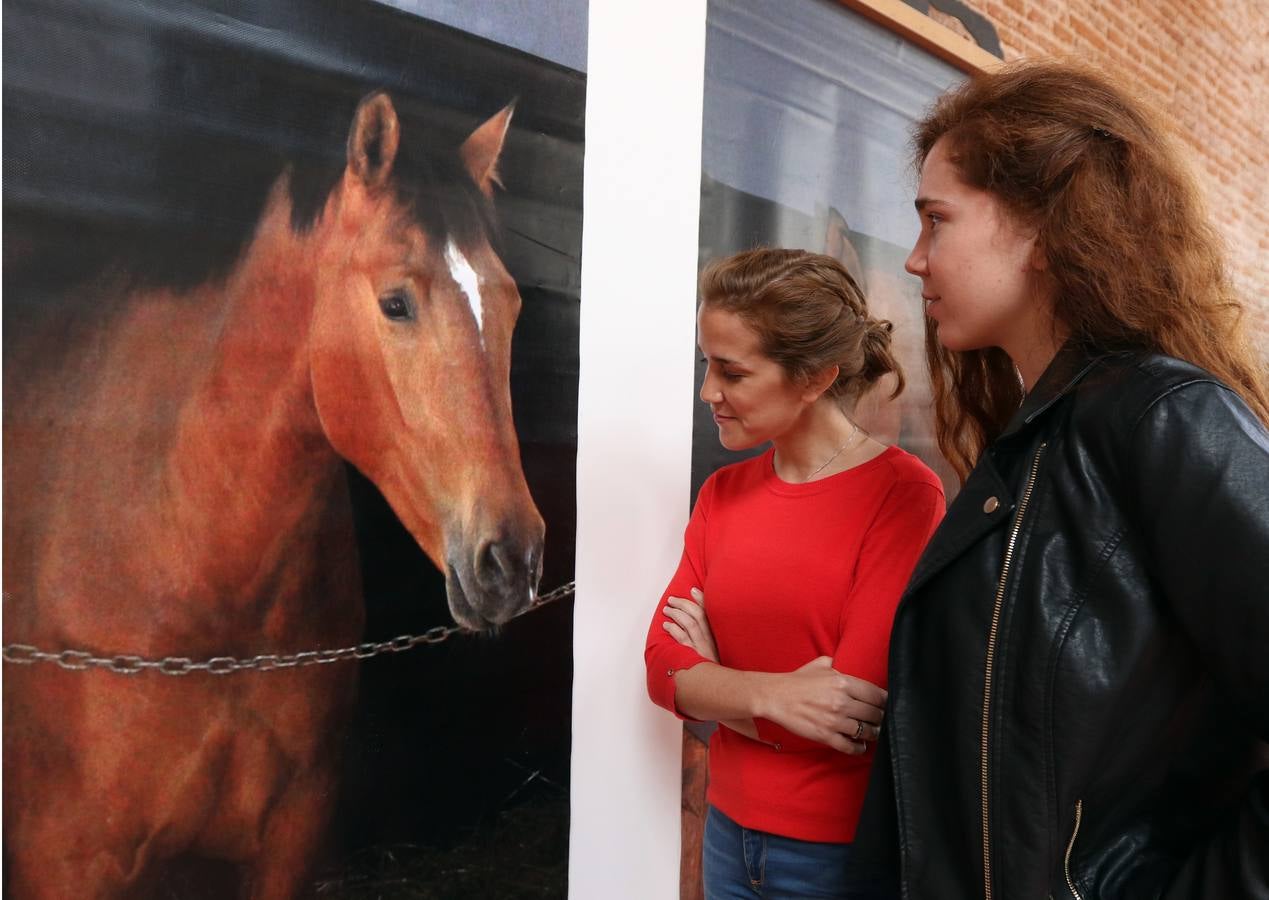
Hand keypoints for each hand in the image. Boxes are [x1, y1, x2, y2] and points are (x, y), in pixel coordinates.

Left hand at [661, 587, 717, 662]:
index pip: (709, 612)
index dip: (701, 599)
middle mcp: (710, 640)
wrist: (716, 687)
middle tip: (672, 600)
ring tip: (667, 610)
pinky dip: (674, 629)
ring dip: (676, 614)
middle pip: (697, 615)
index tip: (692, 590)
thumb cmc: (712, 667)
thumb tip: (697, 615)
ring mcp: (701, 648)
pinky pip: (682, 639)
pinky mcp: (692, 657)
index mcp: (716, 636)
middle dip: (683, 604)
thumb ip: (708, 632)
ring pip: (689, 624)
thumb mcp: (714, 648)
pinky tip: (667, 625)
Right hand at [759, 656, 886, 754]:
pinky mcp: (825, 736)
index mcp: (843, 682)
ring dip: (872, 734)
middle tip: (880, 720)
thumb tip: (852, 663)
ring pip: (865, 732)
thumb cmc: (797, 680)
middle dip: (880, 718)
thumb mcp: (821, 664)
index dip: (885, 701)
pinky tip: (860, 746)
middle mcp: (842, 702)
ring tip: (873, 733)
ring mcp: (834, 721)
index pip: (877, 694)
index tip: (887, 705)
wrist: (775, 696)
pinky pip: (850, 746)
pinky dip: (858, 748)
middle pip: (874, 714)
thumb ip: (839, 663)